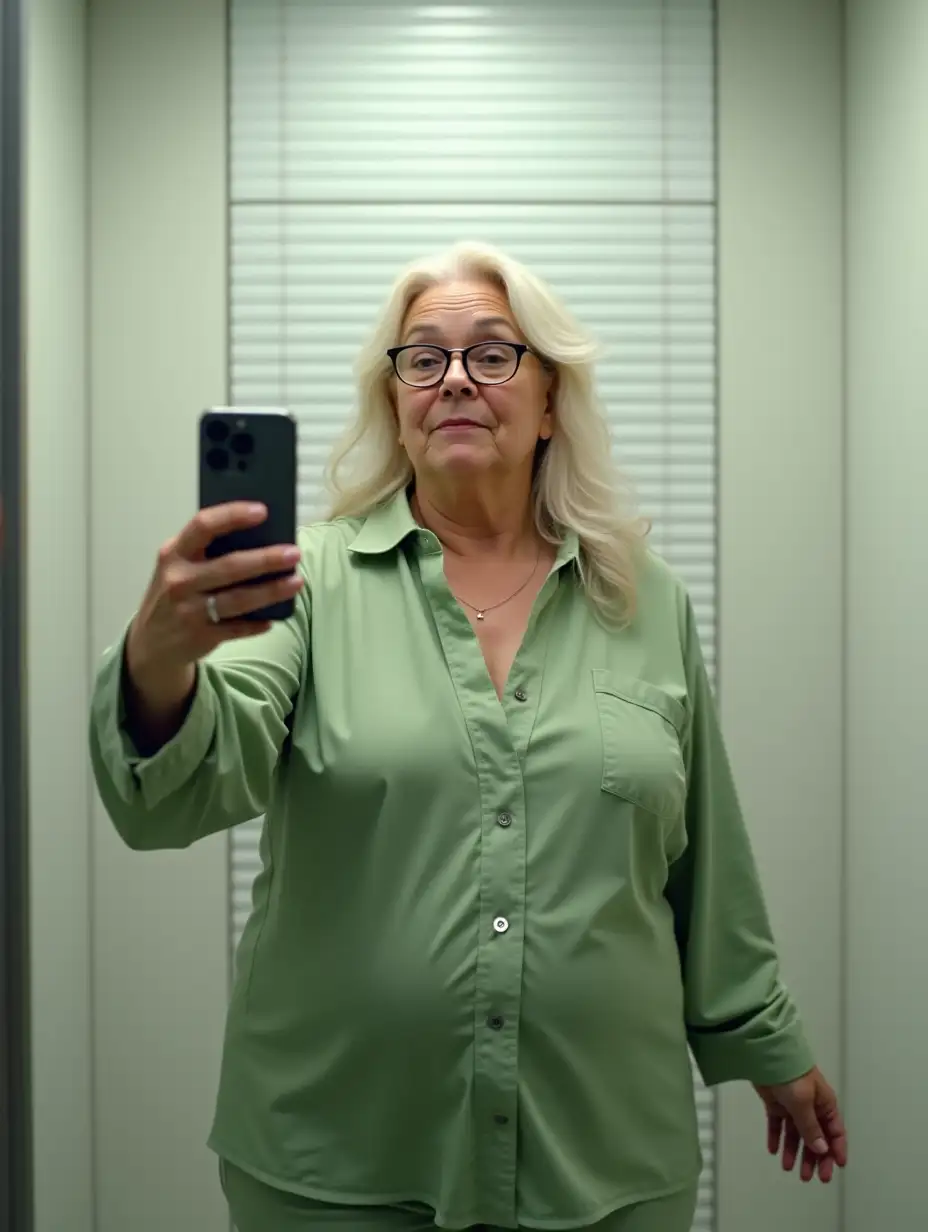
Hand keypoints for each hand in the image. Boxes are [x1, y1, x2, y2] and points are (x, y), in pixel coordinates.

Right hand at [126, 501, 303, 688]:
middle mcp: (179, 580)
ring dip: (271, 590)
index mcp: (174, 554)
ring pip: (239, 599)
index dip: (233, 515)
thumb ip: (205, 550)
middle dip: (266, 559)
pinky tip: (274, 617)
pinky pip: (238, 628)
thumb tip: (258, 535)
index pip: (203, 525)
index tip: (262, 511)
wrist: (150, 642)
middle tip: (293, 553)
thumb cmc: (174, 593)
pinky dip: (258, 623)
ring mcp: (189, 610)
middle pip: (230, 566)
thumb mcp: (178, 565)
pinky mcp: (201, 636)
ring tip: (296, 581)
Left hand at [754, 1067, 847, 1182]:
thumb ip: (811, 1128)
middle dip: (813, 1157)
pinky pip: (778, 1124)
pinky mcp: (776, 1103)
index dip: (836, 1150)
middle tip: (808, 1177)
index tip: (836, 1169)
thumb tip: (822, 1150)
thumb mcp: (804, 1103)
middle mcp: (811, 1107)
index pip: (835, 1132)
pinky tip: (773, 1150)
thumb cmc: (792, 1075)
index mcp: (824, 1104)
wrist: (767, 1055)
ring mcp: (792, 1105)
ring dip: (793, 1151)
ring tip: (788, 1168)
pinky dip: (776, 1137)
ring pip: (795, 1133)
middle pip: (815, 1137)